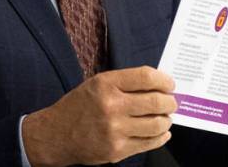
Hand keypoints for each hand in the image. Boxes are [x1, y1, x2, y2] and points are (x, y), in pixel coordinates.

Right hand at [22, 66, 176, 166]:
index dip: (164, 80)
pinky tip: (162, 132)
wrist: (55, 135)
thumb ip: (126, 82)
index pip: (146, 77)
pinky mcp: (116, 151)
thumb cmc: (80, 105)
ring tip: (166, 117)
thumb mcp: (98, 83)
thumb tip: (159, 84)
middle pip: (156, 101)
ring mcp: (114, 131)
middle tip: (172, 102)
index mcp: (106, 84)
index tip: (170, 84)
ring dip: (167, 120)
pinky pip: (149, 143)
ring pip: (156, 124)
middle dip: (170, 101)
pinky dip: (161, 137)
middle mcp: (111, 106)